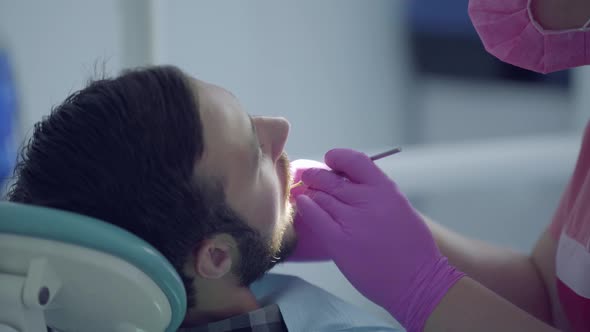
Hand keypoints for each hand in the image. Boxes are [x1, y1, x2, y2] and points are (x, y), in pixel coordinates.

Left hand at [295, 149, 463, 331]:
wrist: (418, 281)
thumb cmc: (411, 248)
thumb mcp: (399, 207)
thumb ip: (375, 193)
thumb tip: (348, 181)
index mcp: (385, 190)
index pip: (355, 160)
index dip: (338, 157)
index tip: (330, 160)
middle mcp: (368, 201)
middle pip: (331, 179)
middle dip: (315, 176)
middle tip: (310, 177)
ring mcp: (352, 221)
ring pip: (320, 196)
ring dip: (310, 193)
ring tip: (305, 194)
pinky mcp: (339, 242)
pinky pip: (315, 217)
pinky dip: (306, 207)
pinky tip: (303, 205)